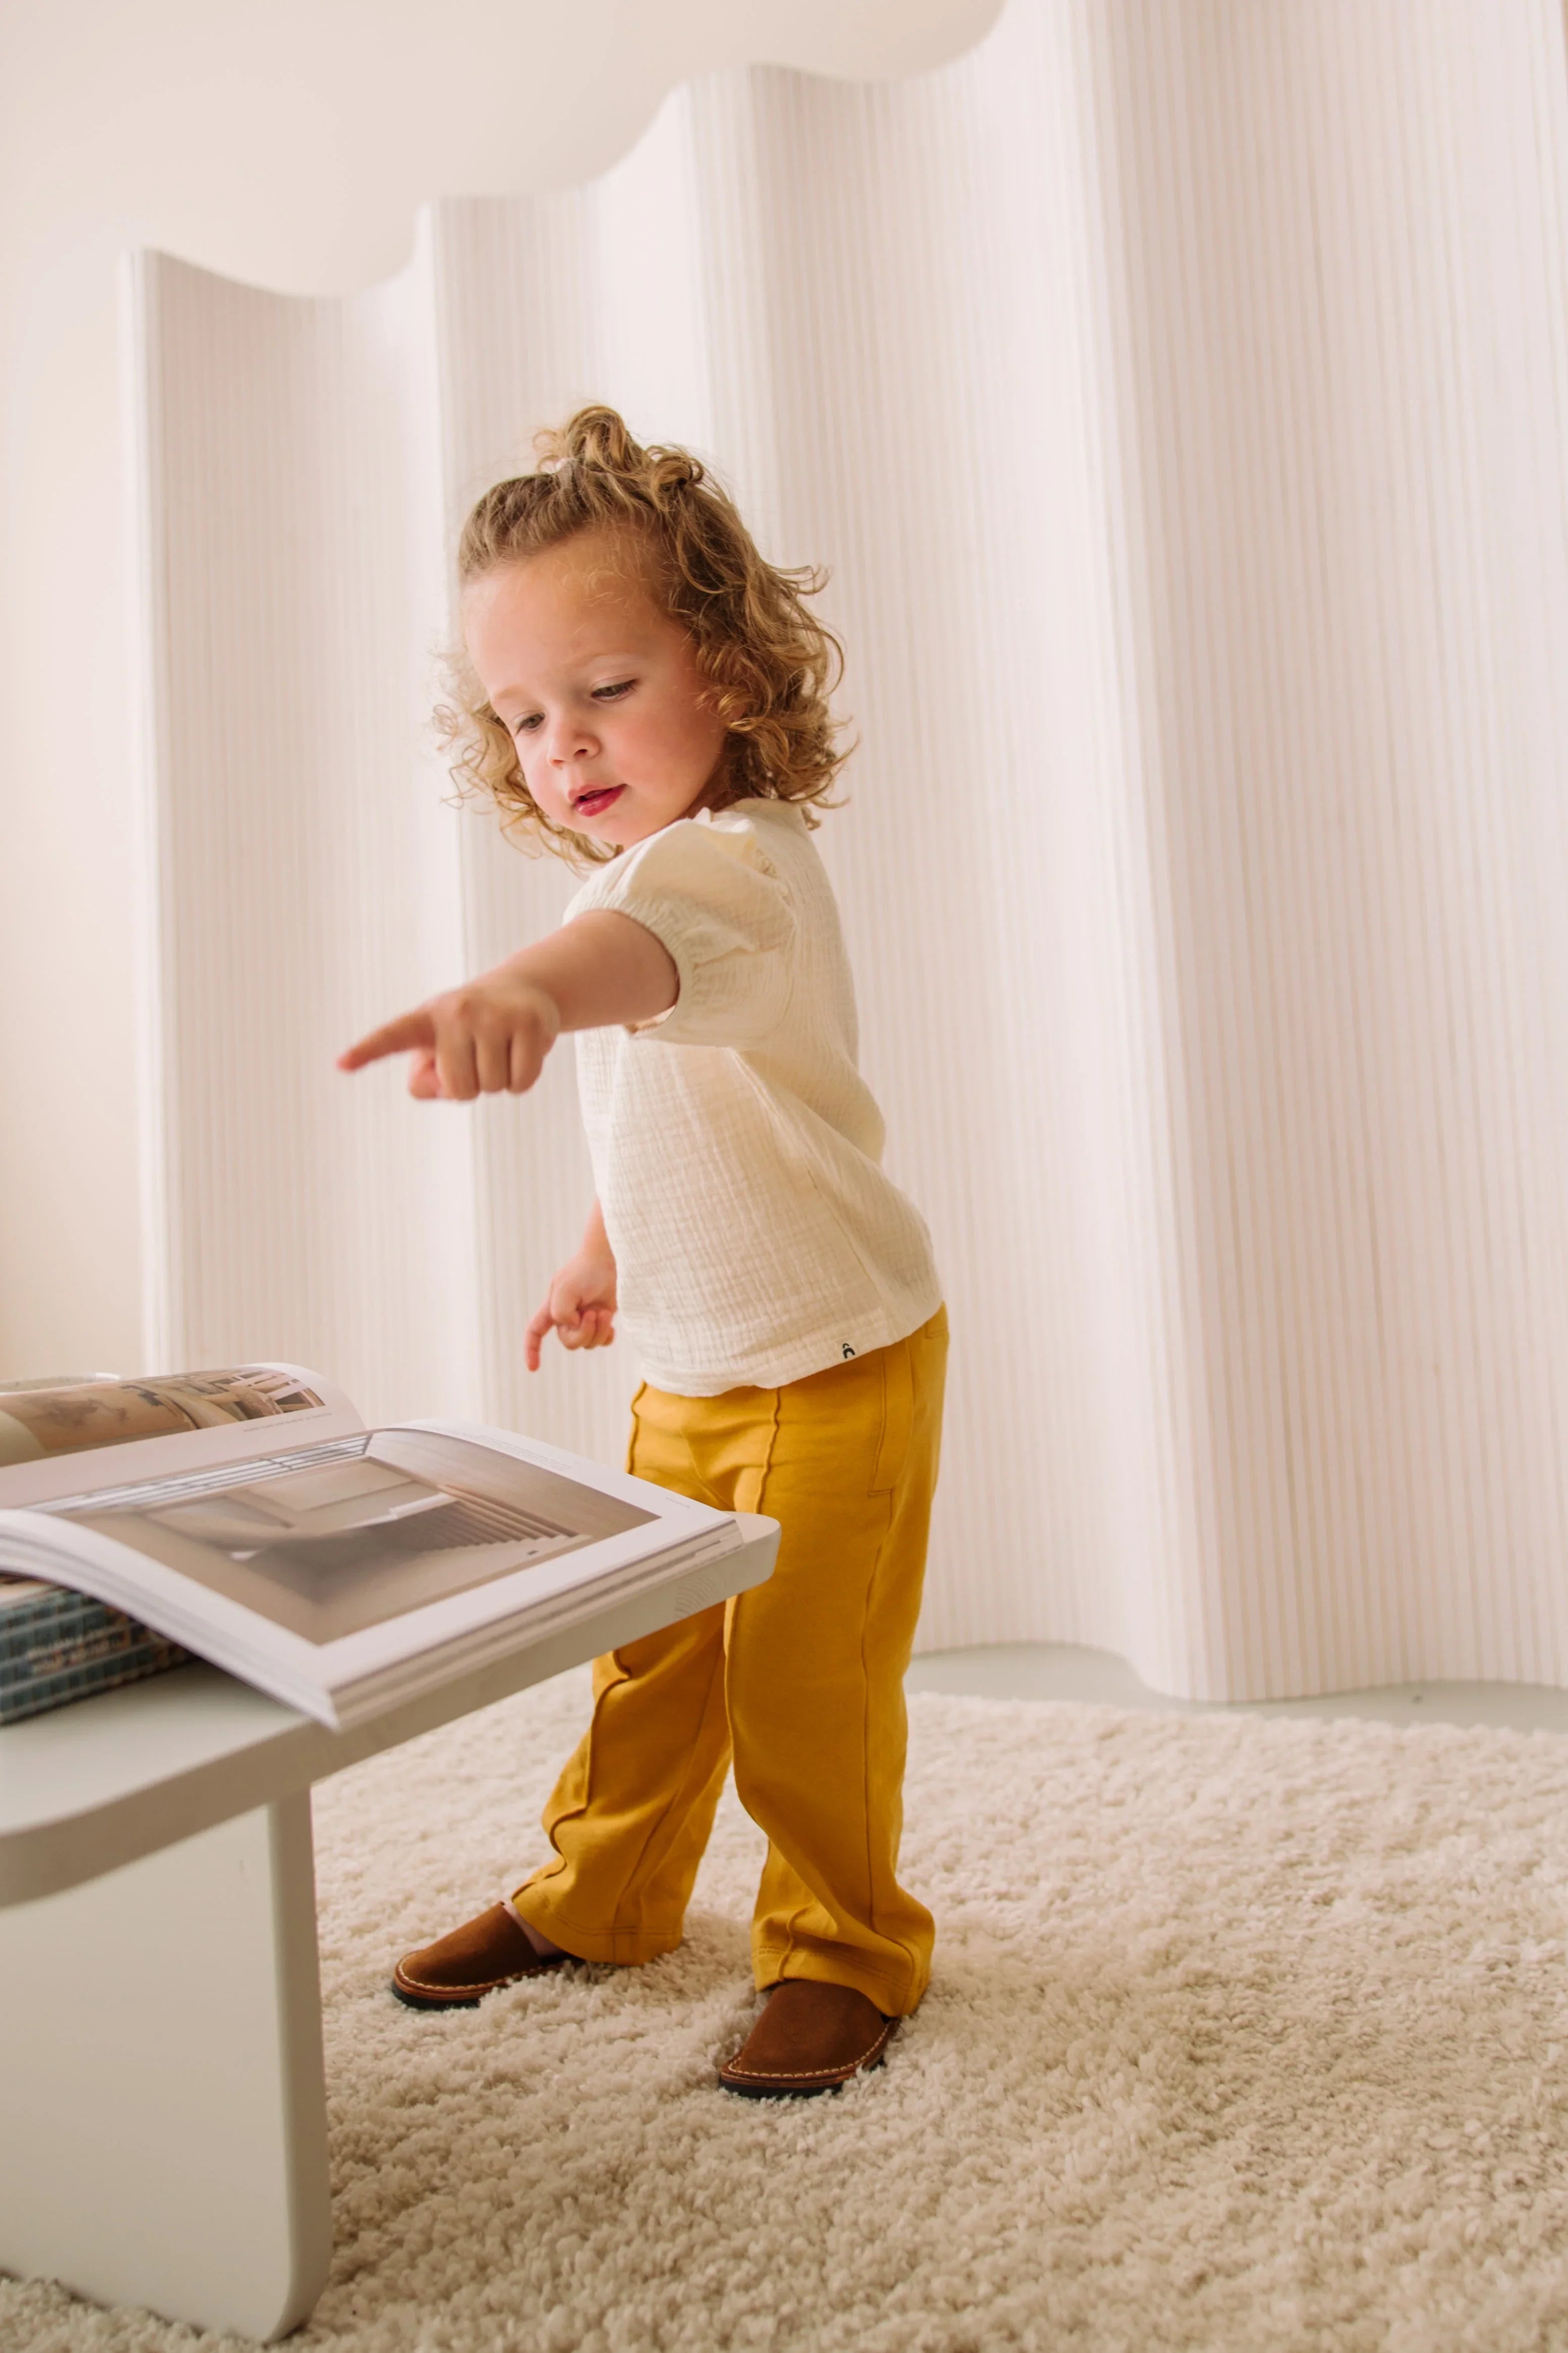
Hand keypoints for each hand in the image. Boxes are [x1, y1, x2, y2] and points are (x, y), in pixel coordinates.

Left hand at [337, 971, 560, 1100]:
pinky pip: (521, 1082)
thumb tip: (444, 1086)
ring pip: (493, 1086)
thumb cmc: (471, 1032)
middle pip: (461, 1088)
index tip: (340, 1064)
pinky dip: (522, 1080)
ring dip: (500, 1081)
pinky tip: (522, 1051)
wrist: (524, 990)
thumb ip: (426, 1082)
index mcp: (425, 1019)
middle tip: (480, 1057)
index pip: (392, 1037)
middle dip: (473, 1086)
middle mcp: (456, 1012)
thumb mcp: (440, 1054)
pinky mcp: (528, 1021)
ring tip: (501, 1050)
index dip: (366, 1052)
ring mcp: (494, 1014)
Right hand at [525, 1244, 618, 1370]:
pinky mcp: (602, 1320)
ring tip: (605, 1312)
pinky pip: (601, 1341)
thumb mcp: (566, 1290)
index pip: (535, 1331)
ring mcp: (585, 1319)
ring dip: (598, 1330)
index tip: (533, 1369)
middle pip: (569, 1342)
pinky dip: (607, 1336)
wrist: (610, 1260)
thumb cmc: (586, 1271)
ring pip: (587, 1343)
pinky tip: (611, 1324)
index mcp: (552, 1307)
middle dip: (583, 1333)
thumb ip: (560, 1312)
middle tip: (594, 1314)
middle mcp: (567, 1316)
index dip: (531, 1350)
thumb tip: (572, 1327)